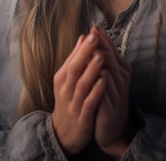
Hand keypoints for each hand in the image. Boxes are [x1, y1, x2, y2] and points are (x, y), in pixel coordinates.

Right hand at [51, 32, 105, 155]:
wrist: (63, 134)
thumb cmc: (69, 101)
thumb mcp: (68, 80)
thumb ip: (75, 60)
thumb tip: (83, 37)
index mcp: (62, 78)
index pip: (72, 59)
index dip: (83, 46)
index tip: (93, 31)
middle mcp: (66, 89)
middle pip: (74, 68)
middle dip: (85, 53)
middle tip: (95, 38)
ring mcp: (73, 103)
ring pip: (81, 85)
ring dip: (91, 70)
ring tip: (100, 57)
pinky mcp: (82, 117)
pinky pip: (88, 103)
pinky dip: (95, 92)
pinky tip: (103, 82)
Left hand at [91, 28, 135, 157]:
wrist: (113, 129)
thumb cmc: (107, 99)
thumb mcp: (106, 77)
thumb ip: (102, 58)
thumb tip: (93, 35)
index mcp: (119, 70)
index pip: (111, 50)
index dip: (102, 39)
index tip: (93, 27)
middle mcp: (120, 79)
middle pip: (110, 58)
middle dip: (101, 46)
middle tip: (93, 33)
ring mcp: (116, 93)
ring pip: (109, 73)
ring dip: (101, 62)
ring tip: (93, 51)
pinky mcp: (110, 108)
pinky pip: (106, 94)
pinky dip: (101, 84)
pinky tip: (97, 76)